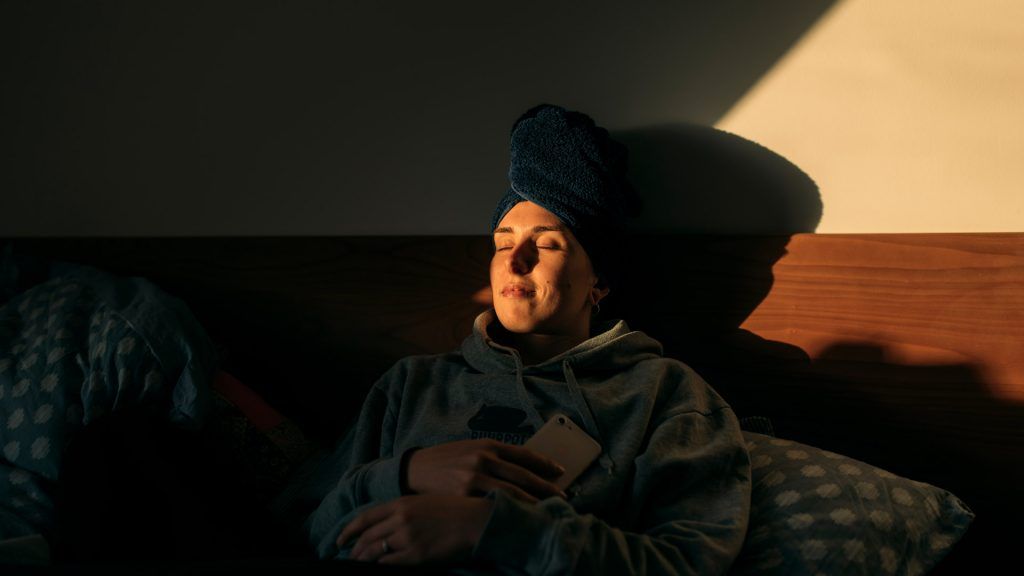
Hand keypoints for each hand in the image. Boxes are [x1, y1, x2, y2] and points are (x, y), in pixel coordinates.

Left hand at [338, 495, 493, 564]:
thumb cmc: (455, 510)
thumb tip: (388, 524)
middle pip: (367, 537)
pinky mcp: (416, 556)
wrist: (476, 520)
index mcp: (401, 503)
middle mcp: (400, 519)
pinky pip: (389, 564)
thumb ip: (404, 510)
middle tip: (348, 557)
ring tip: (358, 565)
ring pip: (374, 552)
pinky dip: (379, 567)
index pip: (365, 518)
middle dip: (354, 550)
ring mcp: (407, 538)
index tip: (341, 540)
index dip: (349, 530)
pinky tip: (377, 569)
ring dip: (363, 560)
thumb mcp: (425, 502)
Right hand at [405, 439, 565, 502]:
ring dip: (532, 502)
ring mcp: (474, 477)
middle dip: (546, 488)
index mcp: (487, 445)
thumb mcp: (471, 449)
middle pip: (523, 476)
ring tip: (547, 510)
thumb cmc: (447, 460)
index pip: (524, 454)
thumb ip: (494, 455)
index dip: (545, 464)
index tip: (561, 472)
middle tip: (563, 497)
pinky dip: (509, 511)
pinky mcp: (464, 495)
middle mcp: (483, 459)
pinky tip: (519, 517)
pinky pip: (492, 505)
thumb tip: (525, 465)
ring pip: (512, 493)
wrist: (415, 469)